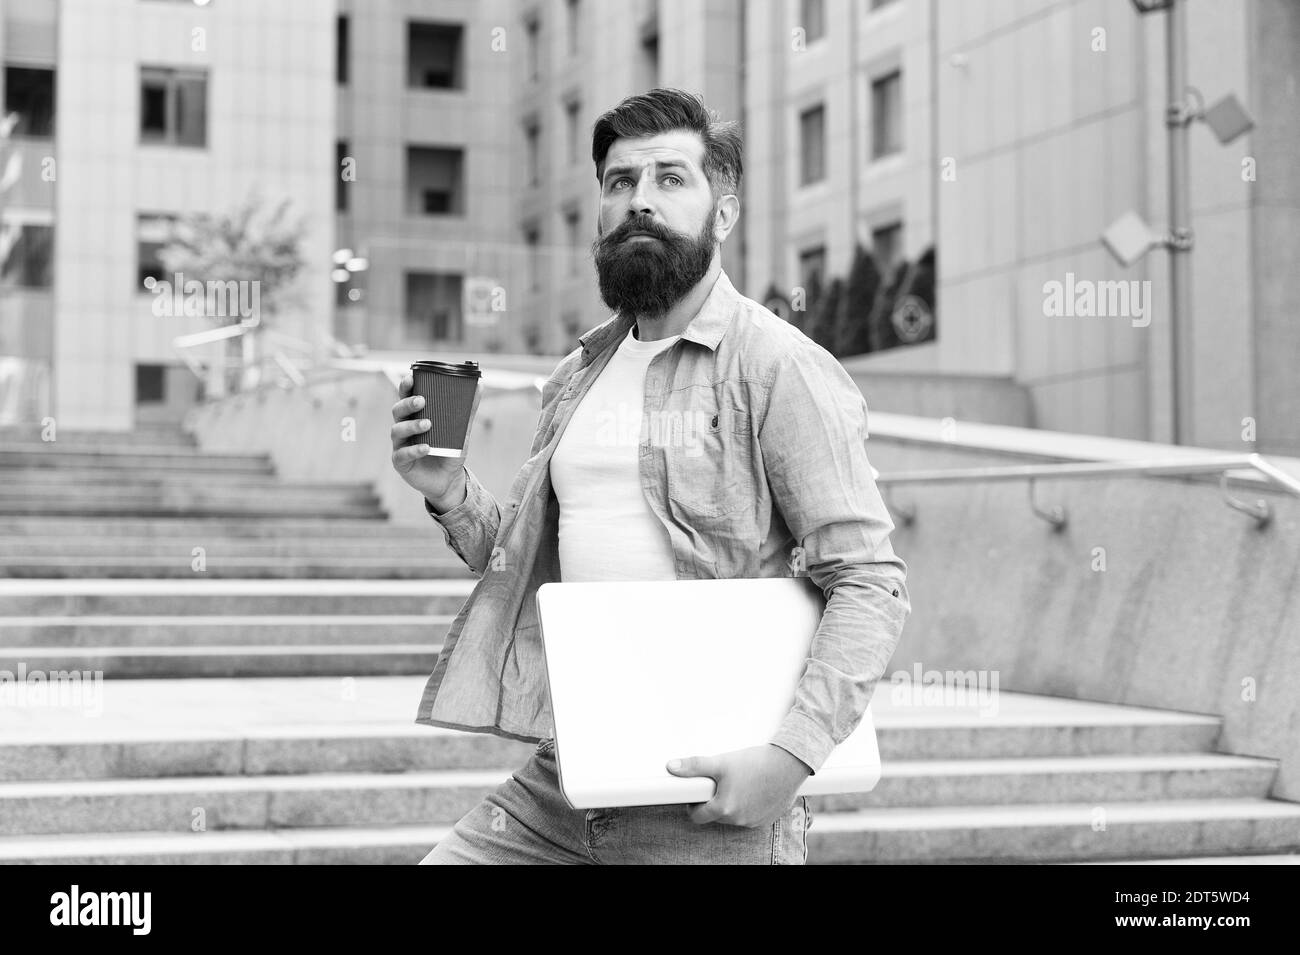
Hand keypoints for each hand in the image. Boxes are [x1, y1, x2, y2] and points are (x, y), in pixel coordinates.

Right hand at [389, 374, 481, 506]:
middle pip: (398, 411)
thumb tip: (479, 385)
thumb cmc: (450, 450)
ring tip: (428, 424)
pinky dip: (414, 450)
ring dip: (412, 426)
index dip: (406, 386)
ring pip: (397, 430)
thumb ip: (467, 409)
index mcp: (415, 416)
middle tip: (422, 400)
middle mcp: (404, 427)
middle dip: (407, 404)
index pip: (406, 397)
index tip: (411, 377)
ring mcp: (400, 445)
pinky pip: (402, 454)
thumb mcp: (461, 429)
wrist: (449, 479)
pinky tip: (426, 448)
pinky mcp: (401, 462)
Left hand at [666, 744, 810, 827]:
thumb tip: (672, 767)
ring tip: (739, 782)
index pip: (697, 816)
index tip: (698, 791)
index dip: (694, 803)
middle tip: (721, 781)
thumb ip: (694, 766)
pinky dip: (748, 804)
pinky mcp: (767, 819)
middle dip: (715, 800)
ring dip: (732, 803)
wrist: (788, 764)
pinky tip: (753, 788)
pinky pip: (750, 815)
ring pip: (733, 816)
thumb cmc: (756, 762)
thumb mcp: (721, 762)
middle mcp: (738, 820)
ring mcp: (753, 821)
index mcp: (724, 808)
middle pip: (716, 815)